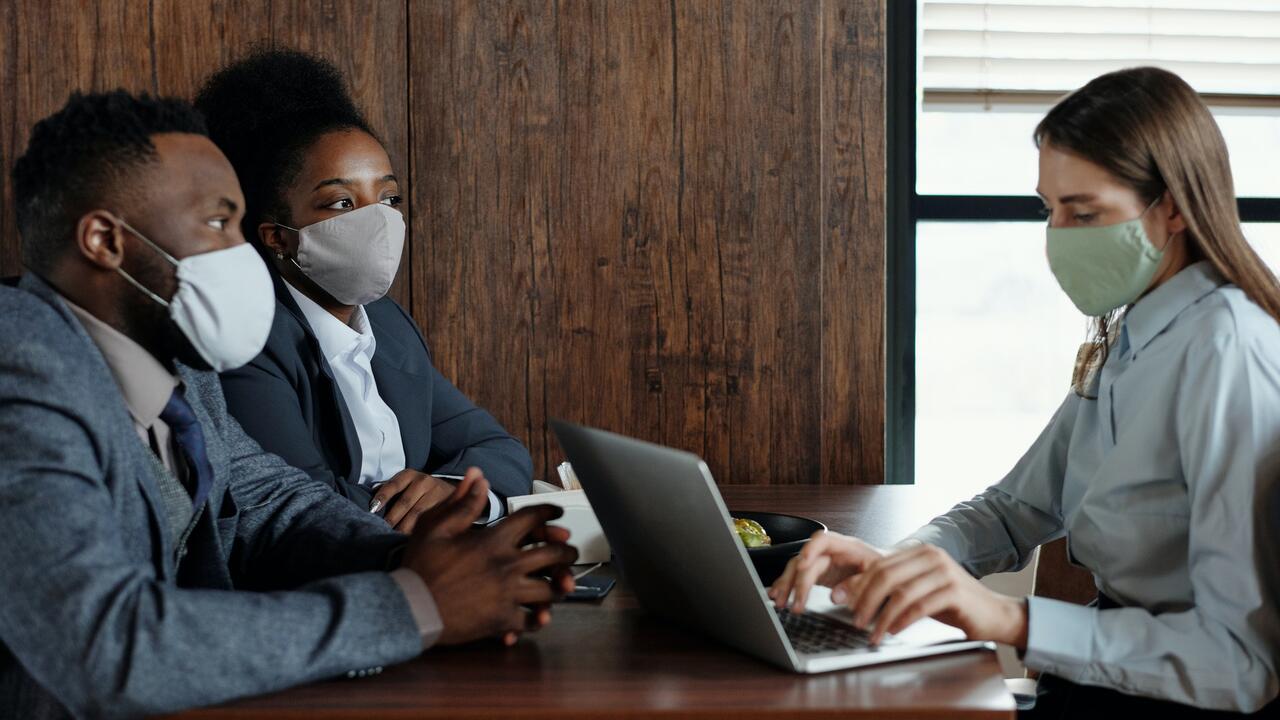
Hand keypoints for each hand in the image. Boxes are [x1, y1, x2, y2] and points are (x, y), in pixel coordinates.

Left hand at [372, 469, 460, 532]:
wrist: (456, 492)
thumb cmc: (420, 492)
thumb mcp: (406, 485)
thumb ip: (390, 492)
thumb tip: (372, 506)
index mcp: (409, 475)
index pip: (393, 485)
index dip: (382, 497)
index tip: (372, 510)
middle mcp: (423, 481)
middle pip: (404, 503)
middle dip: (391, 519)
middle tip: (381, 531)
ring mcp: (435, 493)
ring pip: (416, 514)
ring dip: (402, 528)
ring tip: (393, 538)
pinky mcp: (445, 506)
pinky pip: (428, 521)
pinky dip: (416, 531)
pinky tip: (409, 539)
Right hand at [400, 477, 577, 645]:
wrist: (409, 608)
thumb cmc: (420, 565)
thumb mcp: (436, 526)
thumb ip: (463, 502)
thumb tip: (479, 474)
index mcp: (493, 540)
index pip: (533, 518)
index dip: (550, 511)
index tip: (558, 512)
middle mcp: (507, 565)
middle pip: (554, 554)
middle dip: (567, 551)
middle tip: (569, 552)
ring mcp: (508, 594)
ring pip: (550, 590)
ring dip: (558, 586)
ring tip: (561, 585)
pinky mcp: (503, 620)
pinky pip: (533, 620)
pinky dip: (538, 618)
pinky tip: (540, 615)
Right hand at [769, 531, 886, 612]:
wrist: (890, 576)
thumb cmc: (886, 574)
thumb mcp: (879, 579)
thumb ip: (857, 586)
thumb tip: (835, 596)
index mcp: (847, 547)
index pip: (823, 540)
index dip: (810, 550)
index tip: (801, 566)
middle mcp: (831, 552)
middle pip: (805, 560)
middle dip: (796, 582)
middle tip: (794, 604)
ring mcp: (823, 562)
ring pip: (797, 568)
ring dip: (787, 585)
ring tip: (781, 602)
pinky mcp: (819, 573)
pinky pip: (797, 576)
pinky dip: (786, 586)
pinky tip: (777, 595)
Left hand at [835, 543, 1027, 648]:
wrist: (993, 614)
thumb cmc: (953, 603)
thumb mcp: (918, 590)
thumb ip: (892, 587)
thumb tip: (852, 593)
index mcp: (920, 552)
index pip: (879, 564)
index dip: (857, 582)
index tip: (839, 598)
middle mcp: (932, 556)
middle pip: (886, 575)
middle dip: (864, 599)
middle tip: (854, 619)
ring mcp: (944, 572)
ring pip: (901, 593)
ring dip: (881, 616)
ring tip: (871, 633)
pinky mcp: (955, 591)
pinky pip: (919, 606)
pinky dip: (901, 620)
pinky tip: (892, 631)